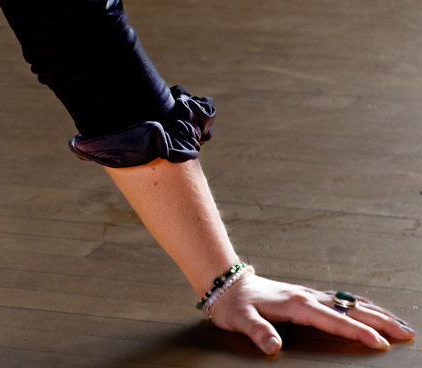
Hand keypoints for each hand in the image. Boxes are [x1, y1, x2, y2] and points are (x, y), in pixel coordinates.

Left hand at [205, 272, 414, 354]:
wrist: (226, 283)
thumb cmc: (234, 304)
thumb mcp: (241, 319)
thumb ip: (258, 332)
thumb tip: (274, 347)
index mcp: (296, 304)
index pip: (333, 321)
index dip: (356, 333)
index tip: (378, 344)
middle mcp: (307, 296)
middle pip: (350, 310)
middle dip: (379, 322)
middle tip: (406, 333)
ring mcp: (308, 295)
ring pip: (349, 304)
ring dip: (375, 313)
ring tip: (399, 324)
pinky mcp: (306, 297)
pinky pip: (340, 301)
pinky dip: (360, 307)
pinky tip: (369, 312)